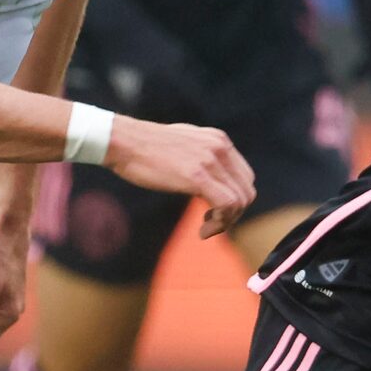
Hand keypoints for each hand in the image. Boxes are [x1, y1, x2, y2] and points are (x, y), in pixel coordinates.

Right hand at [105, 117, 255, 236]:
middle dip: (234, 214)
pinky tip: (203, 230)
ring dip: (226, 222)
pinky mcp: (198, 176)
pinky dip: (219, 223)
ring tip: (206, 228)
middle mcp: (220, 147)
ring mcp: (210, 160)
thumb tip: (209, 178)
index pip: (245, 177)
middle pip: (247, 191)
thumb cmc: (145, 147)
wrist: (124, 142)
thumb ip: (202, 156)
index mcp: (218, 140)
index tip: (216, 213)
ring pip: (240, 201)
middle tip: (213, 225)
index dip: (235, 200)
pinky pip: (226, 205)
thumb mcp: (183, 143)